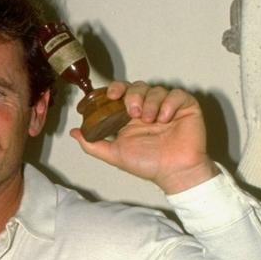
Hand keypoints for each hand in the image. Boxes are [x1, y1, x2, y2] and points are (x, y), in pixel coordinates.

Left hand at [70, 81, 218, 193]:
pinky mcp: (185, 107)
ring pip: (156, 89)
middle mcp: (147, 108)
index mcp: (130, 116)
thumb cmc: (147, 164)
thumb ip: (93, 144)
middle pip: (137, 87)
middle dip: (132, 95)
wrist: (173, 172)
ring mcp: (167, 106)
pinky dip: (169, 103)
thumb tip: (74, 133)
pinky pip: (177, 94)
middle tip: (133, 112)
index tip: (111, 95)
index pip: (121, 93)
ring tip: (150, 120)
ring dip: (150, 102)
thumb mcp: (114, 154)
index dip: (115, 89)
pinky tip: (165, 119)